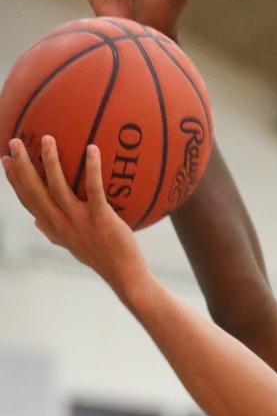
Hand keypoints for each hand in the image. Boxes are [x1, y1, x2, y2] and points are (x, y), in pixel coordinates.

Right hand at [3, 136, 147, 297]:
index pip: (28, 201)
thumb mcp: (73, 245)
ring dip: (50, 162)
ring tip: (48, 139)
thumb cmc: (102, 258)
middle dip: (22, 166)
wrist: (125, 276)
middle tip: (16, 141)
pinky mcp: (100, 219)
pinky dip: (92, 169)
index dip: (14, 181)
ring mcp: (80, 222)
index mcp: (54, 228)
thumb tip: (36, 222)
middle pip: (35, 192)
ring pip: (58, 188)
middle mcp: (61, 224)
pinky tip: (92, 149)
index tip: (5, 160)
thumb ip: (54, 233)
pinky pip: (94, 190)